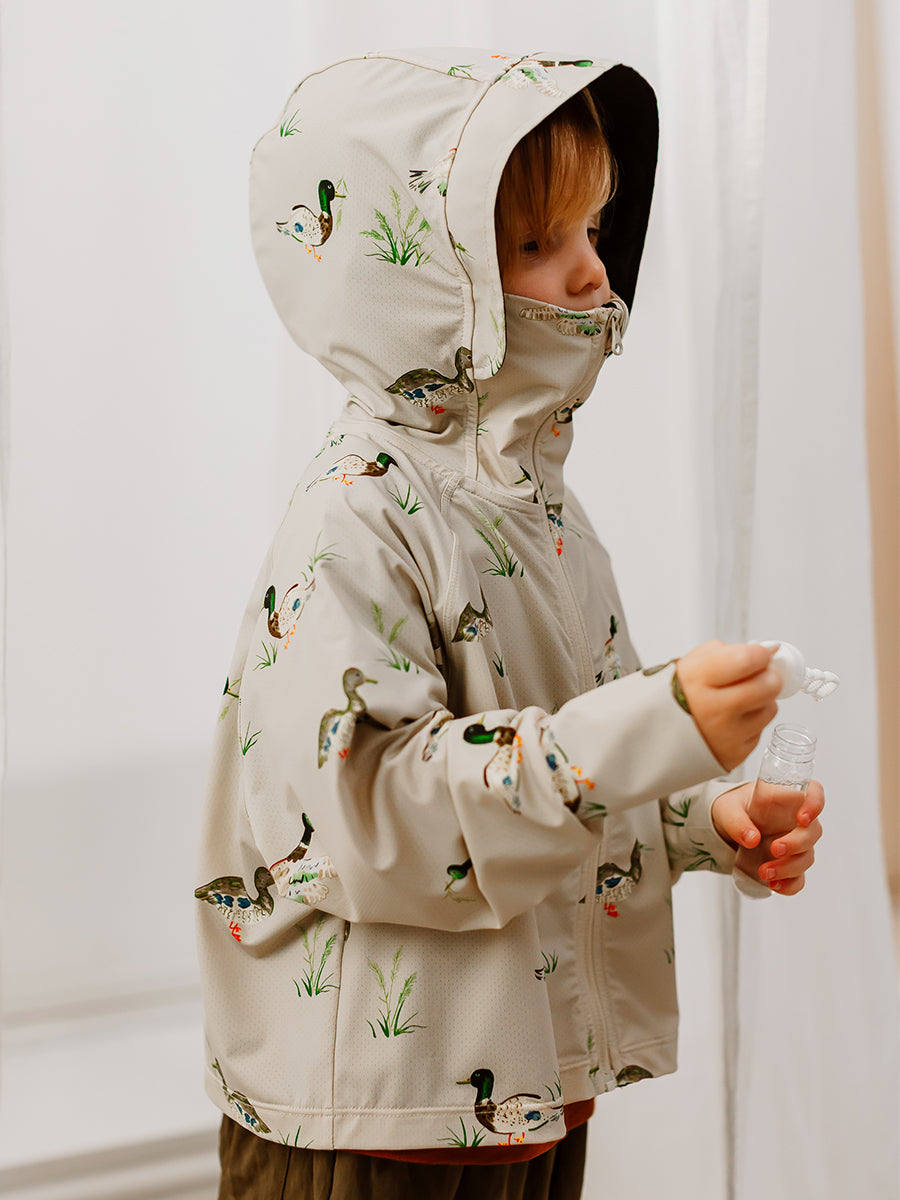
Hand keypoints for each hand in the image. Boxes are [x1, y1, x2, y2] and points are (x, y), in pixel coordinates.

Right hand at [676, 641, 780, 770]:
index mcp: (698, 679)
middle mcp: (713, 709)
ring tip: (741, 700)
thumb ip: (725, 653)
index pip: (749, 659)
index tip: (761, 654)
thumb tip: (764, 650)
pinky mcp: (734, 755)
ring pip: (770, 709)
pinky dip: (751, 723)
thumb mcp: (688, 664)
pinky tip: (732, 720)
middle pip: (768, 685)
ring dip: (762, 701)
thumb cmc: (675, 695)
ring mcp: (725, 735)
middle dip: (770, 676)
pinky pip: (760, 731)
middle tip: (760, 675)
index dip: (761, 653)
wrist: (650, 736)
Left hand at [712, 779, 824, 893]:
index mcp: (787, 798)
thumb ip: (737, 821)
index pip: (814, 793)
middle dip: (797, 844)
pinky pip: (799, 878)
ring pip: (807, 857)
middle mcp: (796, 821)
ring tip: (764, 872)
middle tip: (774, 849)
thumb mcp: (727, 808)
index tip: (802, 819)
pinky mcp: (789, 864)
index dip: (815, 804)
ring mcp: (796, 844)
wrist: (728, 826)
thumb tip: (752, 839)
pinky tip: (774, 885)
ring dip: (789, 867)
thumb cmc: (733, 808)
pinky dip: (790, 884)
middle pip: (812, 832)